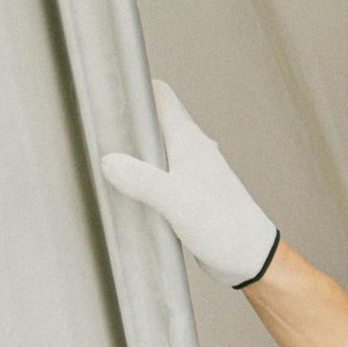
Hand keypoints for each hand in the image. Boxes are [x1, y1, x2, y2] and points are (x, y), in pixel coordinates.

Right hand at [101, 80, 278, 287]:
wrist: (252, 260)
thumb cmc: (223, 227)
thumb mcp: (176, 201)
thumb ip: (141, 180)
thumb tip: (108, 161)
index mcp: (189, 140)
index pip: (161, 96)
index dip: (136, 87)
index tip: (108, 89)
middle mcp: (191, 151)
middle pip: (154, 122)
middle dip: (127, 121)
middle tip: (96, 129)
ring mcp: (191, 174)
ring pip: (155, 152)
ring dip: (133, 154)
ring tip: (103, 159)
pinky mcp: (188, 196)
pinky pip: (160, 178)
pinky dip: (143, 179)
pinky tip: (126, 190)